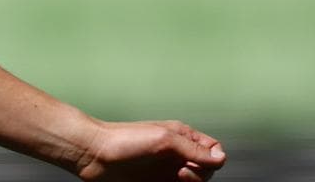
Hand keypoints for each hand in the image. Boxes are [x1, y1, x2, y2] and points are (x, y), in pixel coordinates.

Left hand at [76, 120, 225, 181]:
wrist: (93, 154)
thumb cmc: (124, 140)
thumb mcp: (163, 139)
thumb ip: (193, 148)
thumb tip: (221, 158)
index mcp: (181, 137)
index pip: (213, 151)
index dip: (210, 160)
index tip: (193, 161)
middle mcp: (176, 154)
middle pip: (206, 172)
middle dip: (199, 176)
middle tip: (179, 173)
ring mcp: (165, 171)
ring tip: (173, 181)